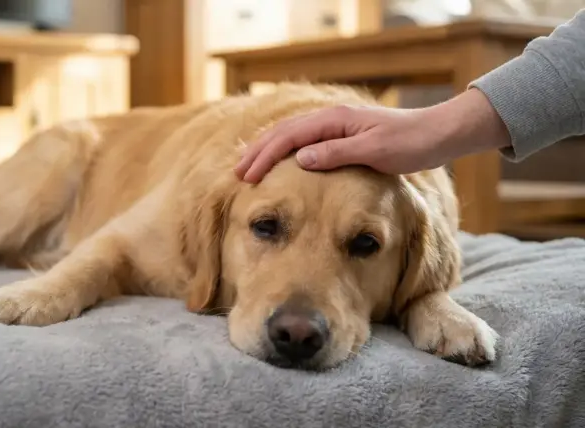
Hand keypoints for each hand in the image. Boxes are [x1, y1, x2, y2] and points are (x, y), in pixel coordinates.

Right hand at [234, 89, 510, 182]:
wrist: (437, 135)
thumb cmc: (410, 144)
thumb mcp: (374, 151)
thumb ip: (336, 154)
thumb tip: (300, 159)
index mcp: (335, 120)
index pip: (289, 137)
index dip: (265, 156)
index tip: (248, 176)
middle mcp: (331, 119)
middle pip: (284, 132)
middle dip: (258, 152)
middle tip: (238, 174)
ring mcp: (336, 126)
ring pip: (291, 136)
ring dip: (268, 150)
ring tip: (249, 167)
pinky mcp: (343, 136)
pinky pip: (305, 142)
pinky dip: (286, 151)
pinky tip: (281, 163)